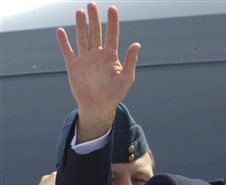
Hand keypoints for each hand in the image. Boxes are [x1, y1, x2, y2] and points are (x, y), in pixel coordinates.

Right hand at [55, 2, 139, 141]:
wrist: (99, 106)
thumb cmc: (115, 94)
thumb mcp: (127, 78)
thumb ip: (131, 61)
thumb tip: (137, 44)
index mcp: (111, 57)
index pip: (112, 35)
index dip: (112, 22)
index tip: (112, 8)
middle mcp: (98, 55)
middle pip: (95, 32)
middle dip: (94, 18)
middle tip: (92, 4)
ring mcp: (85, 59)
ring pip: (82, 38)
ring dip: (80, 25)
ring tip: (80, 12)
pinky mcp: (74, 66)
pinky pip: (68, 51)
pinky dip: (64, 42)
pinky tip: (61, 31)